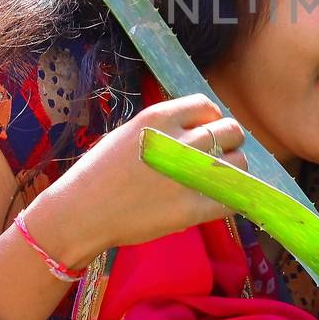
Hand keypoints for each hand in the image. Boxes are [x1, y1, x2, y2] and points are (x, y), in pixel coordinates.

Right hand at [29, 93, 247, 258]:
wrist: (79, 213)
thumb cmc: (100, 174)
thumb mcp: (131, 133)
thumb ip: (166, 128)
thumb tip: (200, 129)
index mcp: (160, 117)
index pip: (207, 106)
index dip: (209, 120)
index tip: (203, 134)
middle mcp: (178, 141)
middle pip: (231, 131)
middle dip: (227, 142)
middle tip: (214, 158)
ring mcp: (188, 175)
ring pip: (239, 162)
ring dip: (232, 169)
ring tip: (215, 180)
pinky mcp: (192, 208)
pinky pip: (233, 197)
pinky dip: (232, 198)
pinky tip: (218, 201)